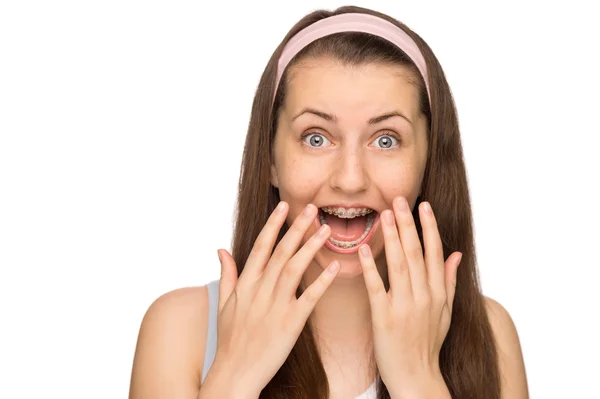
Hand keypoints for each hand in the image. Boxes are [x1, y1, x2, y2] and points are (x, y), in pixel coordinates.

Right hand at [210, 202, 338, 396]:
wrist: (235, 372)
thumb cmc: (230, 339)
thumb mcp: (223, 304)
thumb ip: (227, 275)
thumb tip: (221, 250)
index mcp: (245, 284)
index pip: (261, 247)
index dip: (273, 225)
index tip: (284, 206)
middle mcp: (260, 290)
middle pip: (281, 252)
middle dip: (297, 227)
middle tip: (313, 208)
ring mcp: (275, 306)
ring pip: (295, 269)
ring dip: (311, 247)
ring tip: (326, 230)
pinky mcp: (291, 323)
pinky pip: (309, 298)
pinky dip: (322, 281)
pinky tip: (335, 266)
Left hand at [358, 196, 460, 396]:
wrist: (417, 377)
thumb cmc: (429, 343)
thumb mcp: (446, 312)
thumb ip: (449, 281)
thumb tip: (456, 253)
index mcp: (438, 292)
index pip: (435, 252)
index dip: (429, 227)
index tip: (423, 205)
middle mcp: (424, 296)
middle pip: (416, 253)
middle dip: (407, 224)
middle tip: (398, 199)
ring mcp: (404, 306)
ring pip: (399, 265)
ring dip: (392, 238)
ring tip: (383, 214)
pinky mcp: (384, 317)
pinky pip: (377, 287)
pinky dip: (370, 267)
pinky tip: (363, 249)